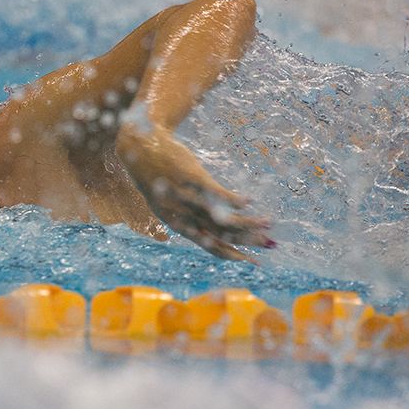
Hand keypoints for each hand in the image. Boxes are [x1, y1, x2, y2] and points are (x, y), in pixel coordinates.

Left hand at [117, 127, 272, 261]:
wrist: (138, 146)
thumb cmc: (157, 175)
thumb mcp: (168, 201)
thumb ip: (188, 216)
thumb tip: (210, 226)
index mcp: (176, 223)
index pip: (208, 245)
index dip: (232, 255)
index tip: (253, 262)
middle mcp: (181, 213)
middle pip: (219, 234)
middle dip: (247, 240)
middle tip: (270, 244)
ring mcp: (185, 195)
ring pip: (219, 217)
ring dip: (246, 222)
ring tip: (268, 223)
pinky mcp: (189, 176)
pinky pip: (214, 192)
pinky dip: (232, 200)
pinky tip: (249, 202)